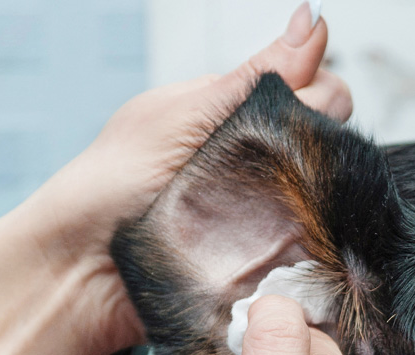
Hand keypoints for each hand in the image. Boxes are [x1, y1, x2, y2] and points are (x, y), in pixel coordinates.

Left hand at [9, 3, 351, 354]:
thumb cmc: (112, 186)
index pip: (320, 92)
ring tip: (276, 211)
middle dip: (321, 151)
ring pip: (332, 199)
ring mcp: (268, 213)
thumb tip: (313, 17)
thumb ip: (258, 76)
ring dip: (320, 201)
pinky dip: (314, 249)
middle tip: (273, 168)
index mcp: (237, 114)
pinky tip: (291, 248)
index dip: (320, 101)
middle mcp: (258, 160)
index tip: (298, 115)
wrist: (81, 270)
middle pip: (333, 144)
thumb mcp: (188, 113)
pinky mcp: (268, 264)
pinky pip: (314, 253)